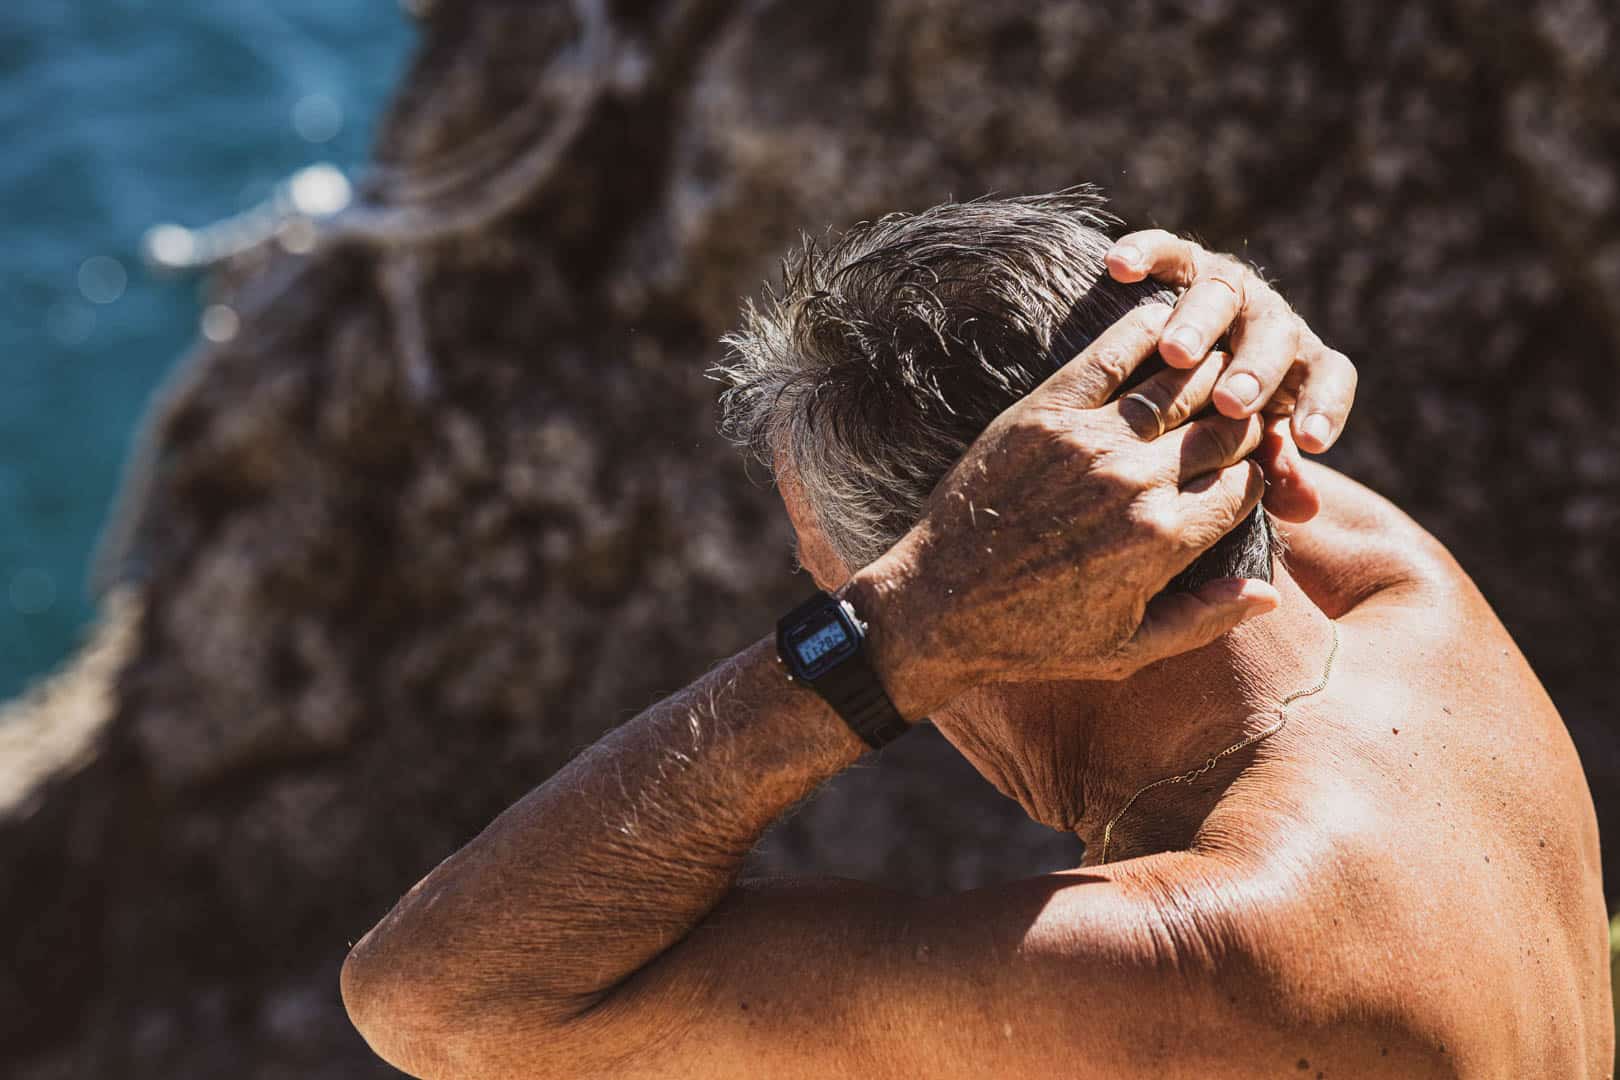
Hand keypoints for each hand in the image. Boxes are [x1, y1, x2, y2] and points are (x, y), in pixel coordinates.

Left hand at [853, 303, 1279, 718]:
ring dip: (1206, 368)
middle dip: (1243, 418)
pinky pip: (1107, 356)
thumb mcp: (1125, 650)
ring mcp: (1087, 443)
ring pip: (1177, 384)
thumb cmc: (1031, 639)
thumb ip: (1204, 620)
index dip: (1258, 470)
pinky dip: (1141, 332)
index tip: (1252, 461)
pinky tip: (1160, 319)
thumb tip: (1271, 592)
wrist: (934, 608)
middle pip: (1222, 428)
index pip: (1245, 482)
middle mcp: (1135, 485)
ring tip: (1215, 361)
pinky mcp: (1041, 414)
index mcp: (1165, 541)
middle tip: (1241, 408)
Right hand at [1104, 231, 1357, 521]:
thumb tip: (1304, 508)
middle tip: (1233, 403)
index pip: (1328, 376)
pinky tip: (1119, 270)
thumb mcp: (1240, 453)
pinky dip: (1147, 253)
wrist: (1181, 363)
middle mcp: (1267, 319)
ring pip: (1222, 292)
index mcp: (1296, 365)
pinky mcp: (1181, 260)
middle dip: (1256, 368)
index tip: (1308, 441)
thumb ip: (1269, 473)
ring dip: (1201, 322)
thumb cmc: (1208, 427)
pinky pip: (1166, 251)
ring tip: (1176, 354)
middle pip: (1275, 333)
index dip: (1323, 405)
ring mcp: (1225, 285)